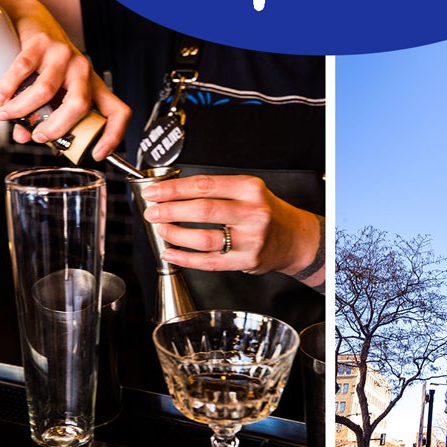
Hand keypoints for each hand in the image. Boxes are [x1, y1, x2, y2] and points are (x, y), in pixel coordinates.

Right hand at [0, 0, 130, 157]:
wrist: (37, 23)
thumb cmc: (49, 65)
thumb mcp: (54, 93)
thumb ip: (41, 118)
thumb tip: (23, 136)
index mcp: (93, 87)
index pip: (117, 112)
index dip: (113, 136)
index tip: (98, 154)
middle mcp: (83, 70)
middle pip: (78, 105)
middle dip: (56, 128)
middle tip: (38, 137)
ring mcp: (64, 55)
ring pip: (45, 91)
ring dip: (22, 109)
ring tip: (6, 115)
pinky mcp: (42, 44)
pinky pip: (23, 70)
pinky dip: (9, 88)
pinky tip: (1, 98)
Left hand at [143, 174, 323, 280]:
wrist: (294, 238)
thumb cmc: (265, 213)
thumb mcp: (247, 191)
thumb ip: (216, 190)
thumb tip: (172, 193)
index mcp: (249, 188)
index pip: (204, 185)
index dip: (174, 189)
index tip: (154, 192)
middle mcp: (252, 212)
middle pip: (202, 210)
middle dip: (170, 211)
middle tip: (153, 212)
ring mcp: (250, 239)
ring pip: (204, 238)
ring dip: (176, 234)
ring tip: (162, 229)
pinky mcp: (246, 260)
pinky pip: (209, 261)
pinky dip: (185, 257)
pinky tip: (172, 252)